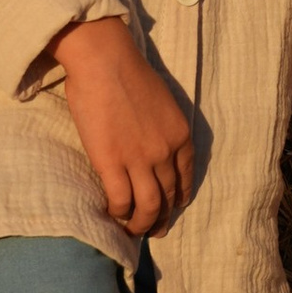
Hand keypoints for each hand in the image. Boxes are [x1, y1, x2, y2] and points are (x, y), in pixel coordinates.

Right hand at [55, 15, 195, 237]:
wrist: (106, 61)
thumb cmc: (128, 73)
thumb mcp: (161, 102)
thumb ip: (161, 127)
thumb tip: (150, 142)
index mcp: (180, 135)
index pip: (185, 177)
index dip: (179, 197)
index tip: (173, 207)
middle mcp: (166, 152)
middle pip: (169, 197)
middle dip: (163, 218)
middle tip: (155, 230)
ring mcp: (139, 160)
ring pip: (148, 207)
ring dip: (142, 224)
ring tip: (133, 231)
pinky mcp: (112, 163)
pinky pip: (121, 200)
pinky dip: (118, 213)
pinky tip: (112, 214)